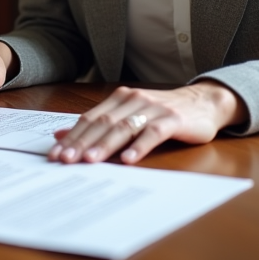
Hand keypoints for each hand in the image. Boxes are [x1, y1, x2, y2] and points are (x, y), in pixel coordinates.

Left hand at [48, 82, 247, 164]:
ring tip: (90, 160)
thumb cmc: (162, 112)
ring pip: (124, 127)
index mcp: (119, 99)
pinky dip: (139, 146)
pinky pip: (153, 133)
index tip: (56, 154)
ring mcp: (153, 109)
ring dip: (105, 145)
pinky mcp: (172, 119)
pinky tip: (128, 159)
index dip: (72, 137)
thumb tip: (62, 134)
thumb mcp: (128, 114)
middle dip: (82, 143)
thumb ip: (98, 123)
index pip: (90, 119)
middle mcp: (133, 100)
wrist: (203, 102)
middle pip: (102, 124)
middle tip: (66, 160)